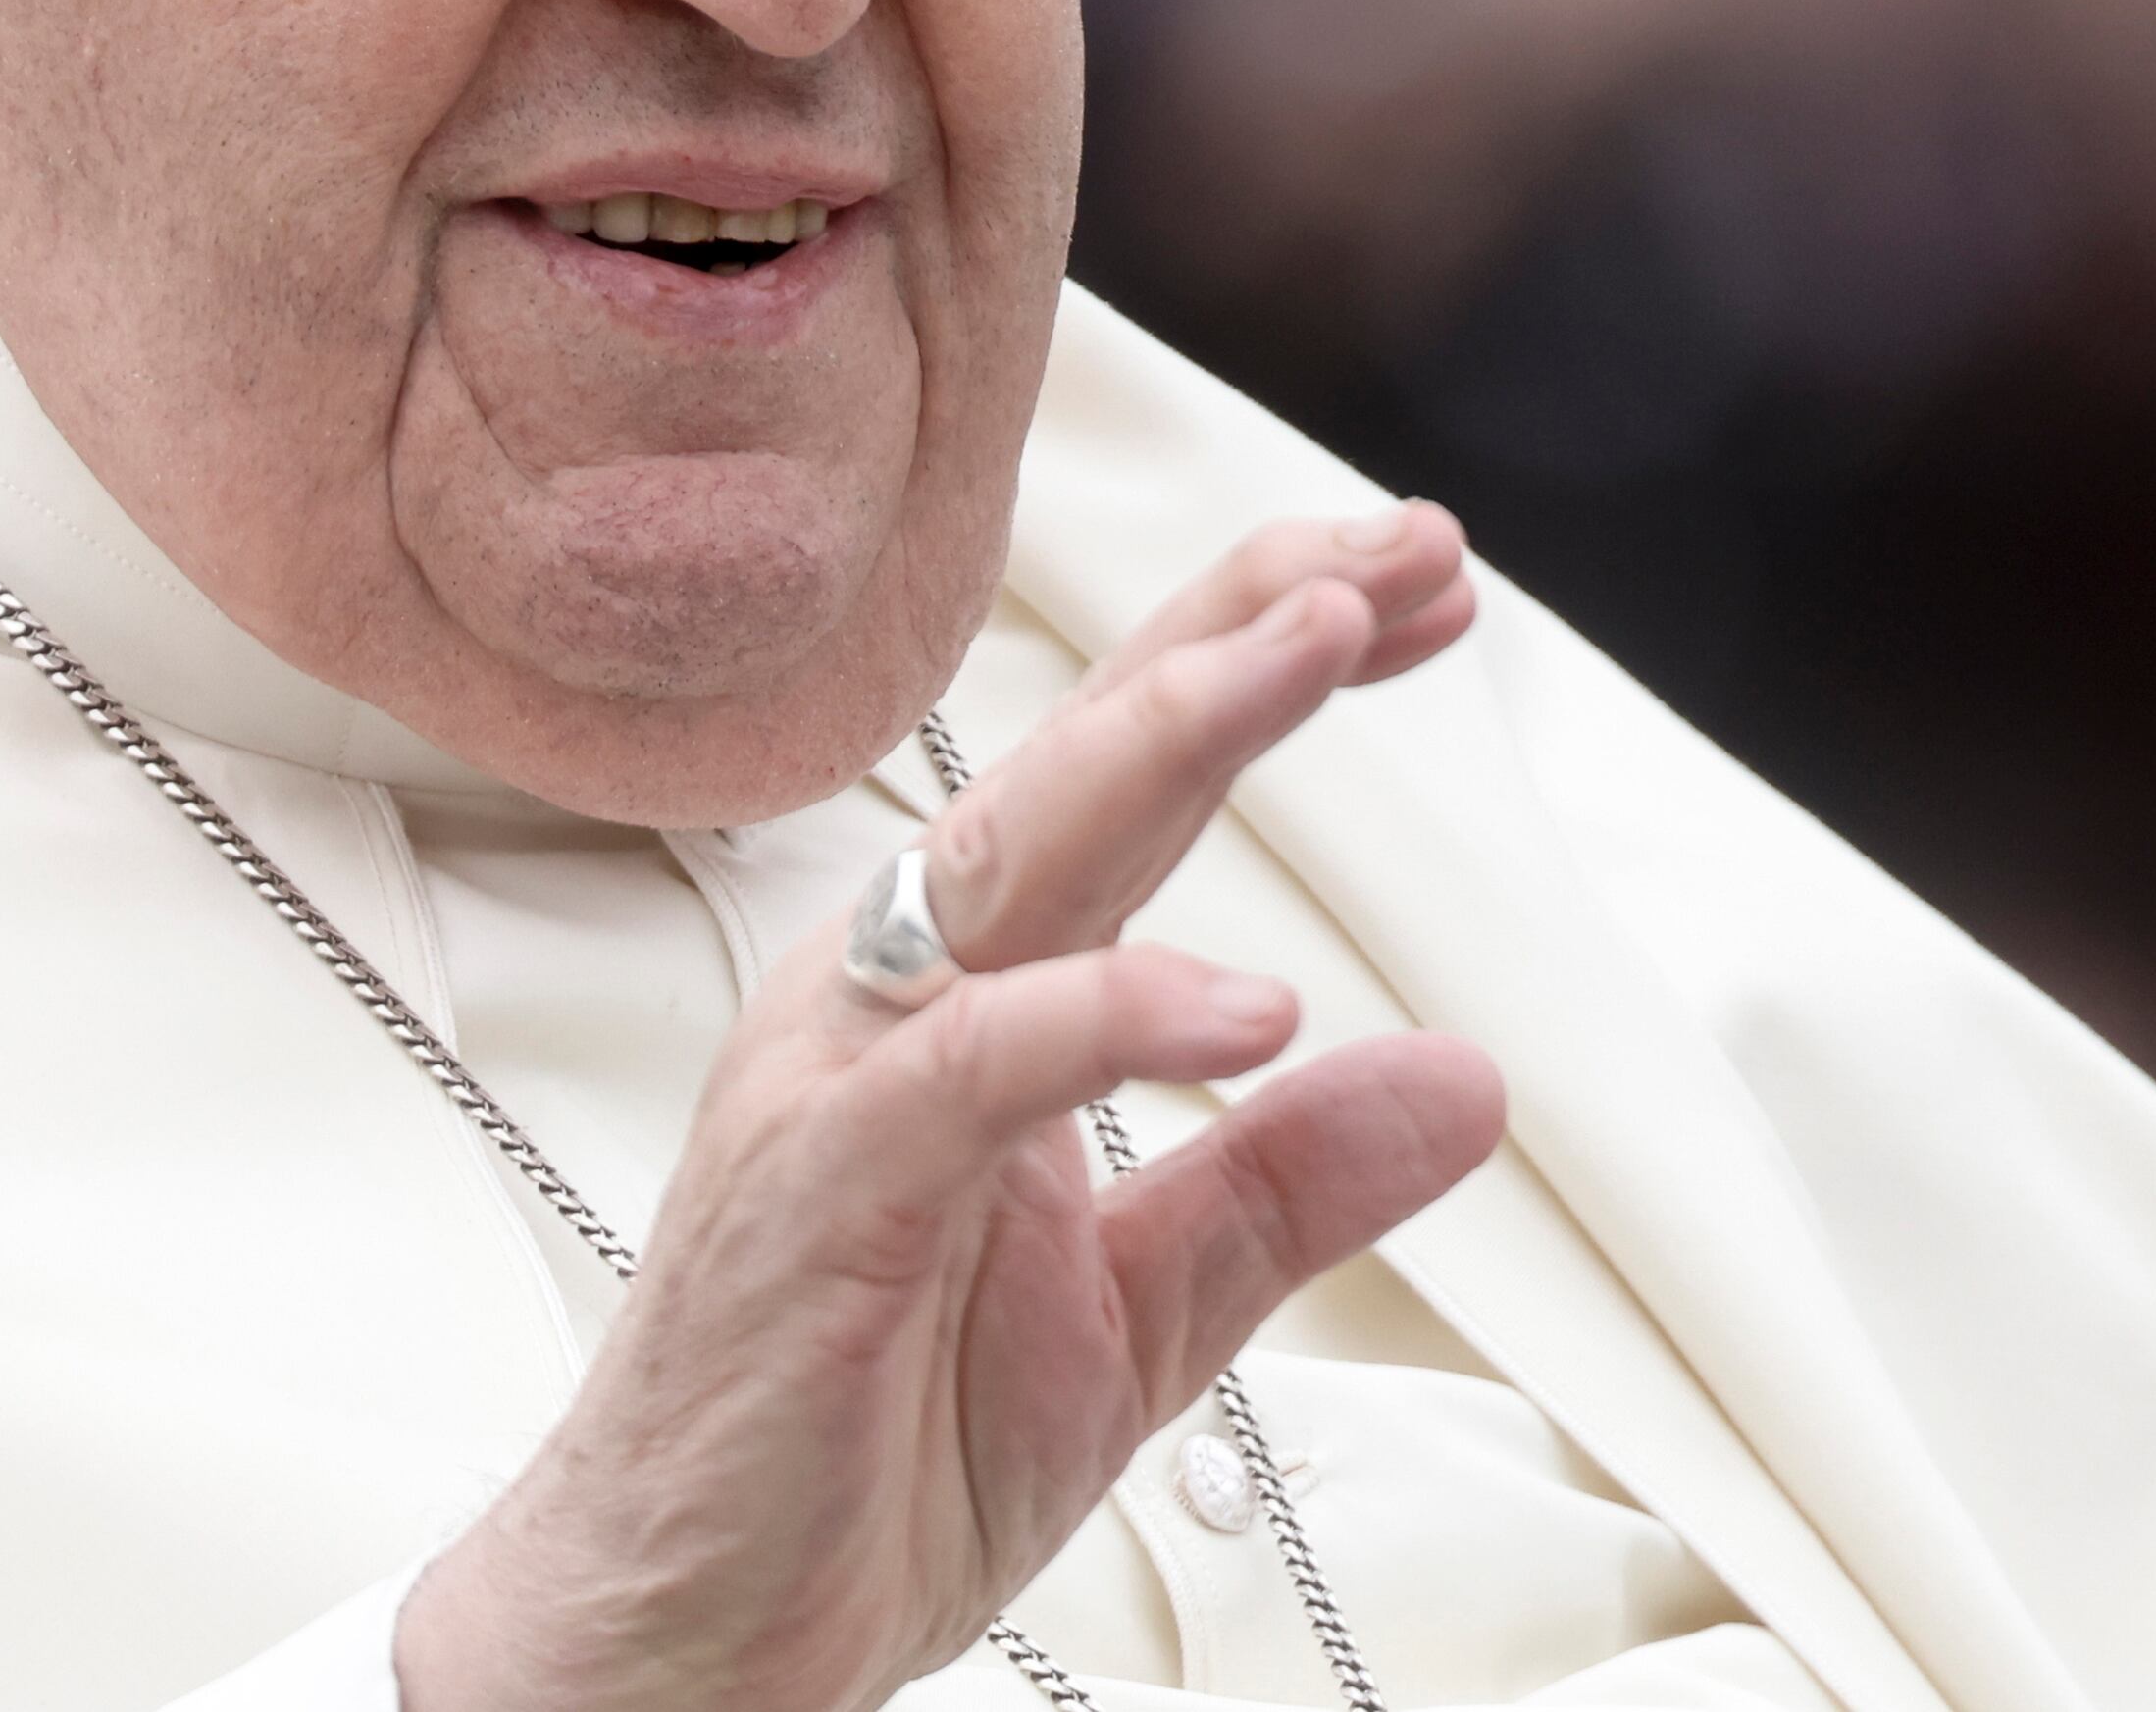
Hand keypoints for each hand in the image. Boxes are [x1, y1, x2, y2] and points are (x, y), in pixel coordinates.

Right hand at [396, 505, 1505, 1711]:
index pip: (1137, 777)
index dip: (1265, 658)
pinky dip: (1106, 1011)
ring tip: (1322, 649)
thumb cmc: (865, 1447)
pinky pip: (969, 1064)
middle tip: (1400, 552)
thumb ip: (1289, 1182)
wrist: (685, 1638)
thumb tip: (1470, 1078)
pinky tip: (1246, 1005)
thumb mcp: (1144, 1307)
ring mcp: (841, 1075)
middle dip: (1244, 629)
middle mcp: (896, 991)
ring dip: (1177, 730)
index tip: (1423, 584)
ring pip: (1018, 850)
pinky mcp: (818, 1189)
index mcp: (973, 994)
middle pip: (1085, 756)